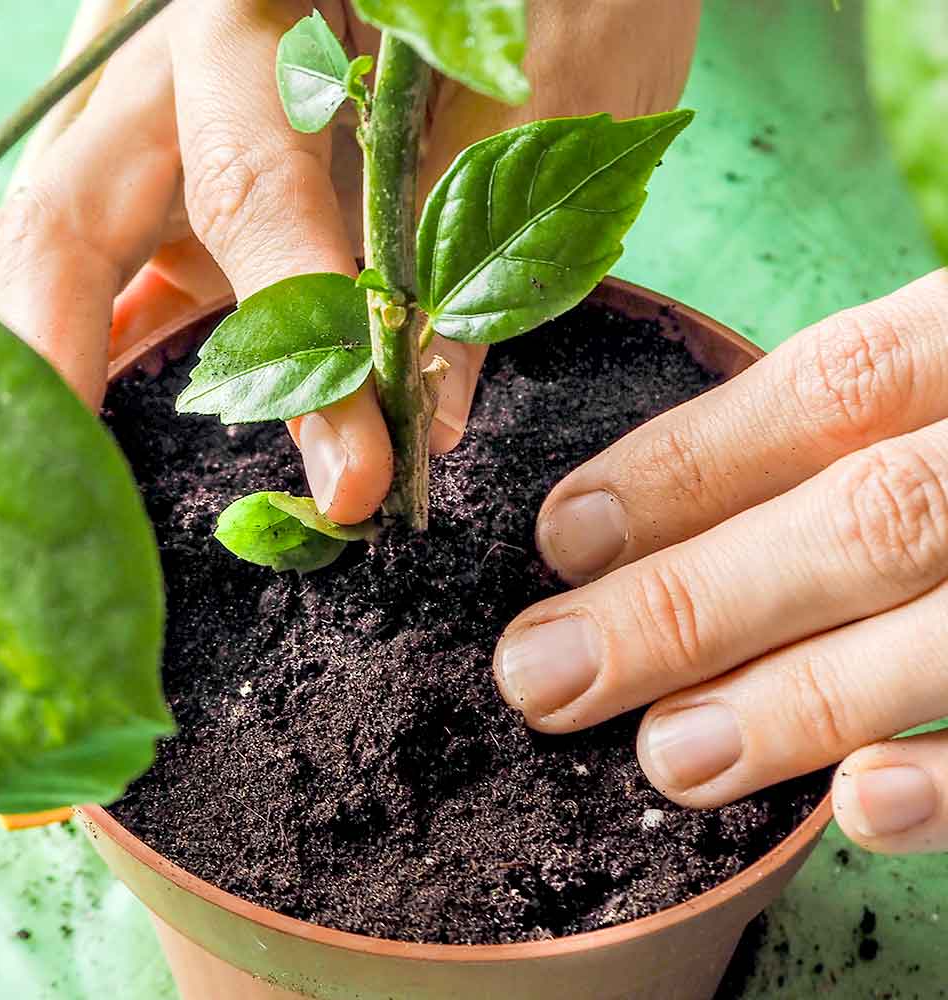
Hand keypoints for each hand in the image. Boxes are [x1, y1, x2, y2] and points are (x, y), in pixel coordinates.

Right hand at [0, 0, 698, 522]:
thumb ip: (471, 252)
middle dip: (62, 352)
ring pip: (51, 237)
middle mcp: (182, 76)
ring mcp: (169, 140)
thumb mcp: (534, 104)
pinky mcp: (183, 198)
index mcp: (263, 19)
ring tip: (55, 469)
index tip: (353, 479)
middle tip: (79, 499)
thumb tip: (423, 427)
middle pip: (73, 214)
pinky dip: (85, 344)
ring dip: (41, 352)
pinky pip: (99, 267)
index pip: (251, 192)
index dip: (298, 345)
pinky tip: (77, 420)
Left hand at [495, 269, 947, 854]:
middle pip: (866, 517)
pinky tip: (860, 812)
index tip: (558, 532)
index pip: (828, 386)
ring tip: (664, 757)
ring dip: (800, 703)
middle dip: (691, 603)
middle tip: (544, 672)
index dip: (685, 465)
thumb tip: (640, 511)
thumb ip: (854, 415)